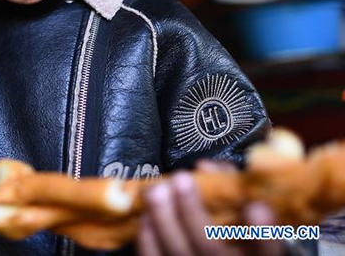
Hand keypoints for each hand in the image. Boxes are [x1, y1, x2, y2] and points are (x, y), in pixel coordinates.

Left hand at [137, 160, 282, 255]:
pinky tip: (146, 216)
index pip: (267, 249)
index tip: (256, 207)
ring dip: (163, 218)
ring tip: (156, 190)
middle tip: (180, 178)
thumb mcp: (243, 208)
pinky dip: (148, 237)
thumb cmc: (232, 227)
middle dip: (192, 211)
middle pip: (209, 246)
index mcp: (256, 255)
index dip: (263, 231)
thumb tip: (205, 167)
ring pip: (178, 251)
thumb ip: (231, 184)